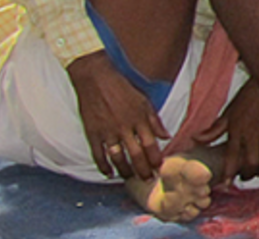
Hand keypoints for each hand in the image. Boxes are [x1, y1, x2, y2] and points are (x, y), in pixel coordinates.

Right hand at [66, 53, 169, 180]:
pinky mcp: (92, 132)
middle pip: (136, 154)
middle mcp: (124, 127)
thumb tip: (166, 136)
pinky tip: (108, 174)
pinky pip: (98, 154)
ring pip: (118, 157)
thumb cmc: (121, 87)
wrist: (95, 78)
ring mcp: (107, 131)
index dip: (155, 158)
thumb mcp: (143, 100)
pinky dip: (103, 166)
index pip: (151, 144)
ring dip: (125, 171)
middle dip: (143, 170)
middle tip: (148, 180)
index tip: (159, 167)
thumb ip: (154, 120)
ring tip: (130, 178)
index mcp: (139, 118)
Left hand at [197, 80, 258, 183]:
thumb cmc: (250, 97)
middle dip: (248, 173)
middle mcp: (255, 133)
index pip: (231, 157)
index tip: (226, 183)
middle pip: (252, 163)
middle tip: (245, 174)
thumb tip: (195, 139)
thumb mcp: (230, 112)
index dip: (228, 173)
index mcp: (238, 129)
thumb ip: (214, 129)